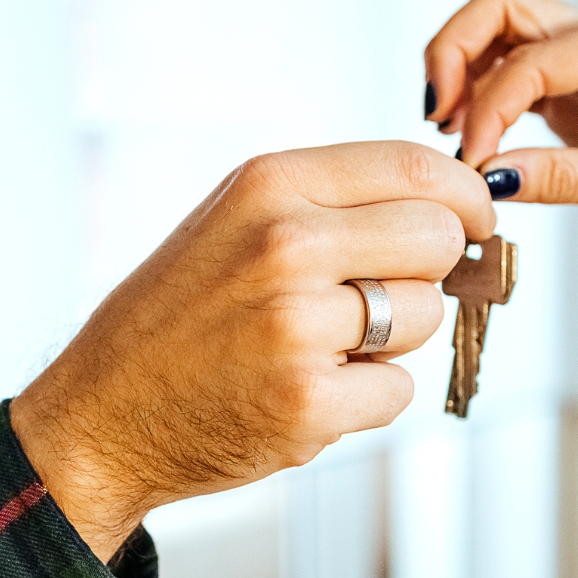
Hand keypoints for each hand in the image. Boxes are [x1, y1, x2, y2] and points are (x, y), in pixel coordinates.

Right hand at [10, 142, 494, 560]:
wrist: (104, 412)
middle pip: (438, 238)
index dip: (465, 195)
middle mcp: (284, 244)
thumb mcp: (238, 219)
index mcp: (269, 184)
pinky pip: (399, 390)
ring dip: (393, 340)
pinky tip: (311, 392)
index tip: (473, 218)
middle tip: (382, 293)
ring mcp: (296, 326)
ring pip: (425, 316)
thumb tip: (452, 202)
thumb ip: (334, 200)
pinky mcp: (308, 404)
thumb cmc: (184, 313)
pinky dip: (369, 399)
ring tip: (324, 348)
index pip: (415, 165)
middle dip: (430, 269)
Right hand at [425, 0, 577, 308]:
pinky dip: (483, 94)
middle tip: (434, 115)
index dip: (489, 107)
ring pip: (501, 30)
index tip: (473, 164)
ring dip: (463, 69)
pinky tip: (472, 135)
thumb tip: (485, 177)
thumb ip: (559, 178)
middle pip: (501, 6)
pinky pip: (514, 70)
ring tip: (447, 129)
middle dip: (454, 51)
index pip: (533, 57)